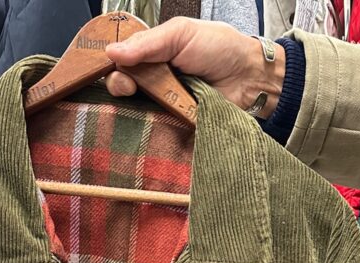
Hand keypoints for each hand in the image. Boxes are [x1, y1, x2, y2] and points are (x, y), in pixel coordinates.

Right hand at [105, 18, 285, 119]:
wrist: (249, 78)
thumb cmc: (219, 49)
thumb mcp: (181, 33)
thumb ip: (148, 42)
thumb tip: (111, 52)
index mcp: (152, 55)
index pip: (120, 63)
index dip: (113, 67)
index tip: (116, 69)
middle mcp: (153, 81)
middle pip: (121, 89)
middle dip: (119, 87)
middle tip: (131, 88)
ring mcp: (163, 106)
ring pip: (134, 112)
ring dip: (133, 109)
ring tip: (146, 102)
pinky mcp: (173, 127)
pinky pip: (154, 132)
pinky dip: (149, 130)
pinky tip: (149, 125)